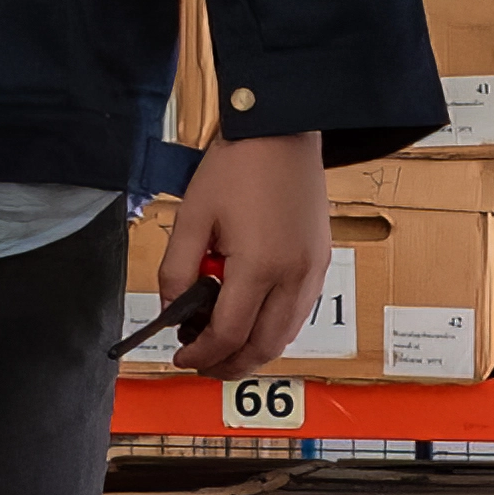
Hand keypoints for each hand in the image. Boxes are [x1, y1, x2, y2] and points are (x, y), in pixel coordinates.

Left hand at [161, 135, 330, 377]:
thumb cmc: (239, 164)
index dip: (201, 354)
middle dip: (229, 365)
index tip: (181, 356)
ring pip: (286, 337)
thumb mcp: (192, 217)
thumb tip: (172, 310)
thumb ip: (177, 271)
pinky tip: (251, 320)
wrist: (281, 129)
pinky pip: (299, 314)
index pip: (228, 334)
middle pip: (263, 347)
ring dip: (254, 351)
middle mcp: (294, 274)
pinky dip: (274, 329)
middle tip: (201, 363)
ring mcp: (313, 270)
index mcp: (260, 265)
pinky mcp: (320, 261)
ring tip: (222, 346)